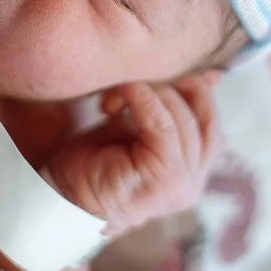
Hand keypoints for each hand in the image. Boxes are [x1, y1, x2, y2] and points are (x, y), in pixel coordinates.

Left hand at [46, 73, 219, 236]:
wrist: (61, 200)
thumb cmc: (93, 162)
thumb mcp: (136, 127)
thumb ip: (165, 106)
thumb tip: (207, 73)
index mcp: (194, 169)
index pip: (210, 115)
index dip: (189, 85)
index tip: (150, 71)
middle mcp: (196, 180)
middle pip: (204, 113)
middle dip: (173, 85)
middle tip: (137, 78)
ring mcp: (185, 183)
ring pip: (183, 116)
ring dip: (150, 92)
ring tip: (116, 93)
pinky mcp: (165, 178)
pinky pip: (162, 124)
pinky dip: (141, 99)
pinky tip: (116, 98)